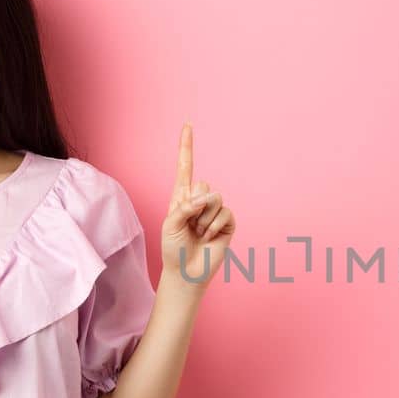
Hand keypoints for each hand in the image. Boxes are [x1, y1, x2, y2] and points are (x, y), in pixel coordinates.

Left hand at [160, 123, 234, 292]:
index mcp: (181, 196)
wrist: (186, 272)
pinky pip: (225, 212)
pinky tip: (209, 238)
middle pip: (204, 185)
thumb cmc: (174, 248)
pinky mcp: (227, 222)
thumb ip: (186, 206)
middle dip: (195, 206)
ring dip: (204, 219)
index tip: (188, 125)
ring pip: (215, 198)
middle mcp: (199, 200)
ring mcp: (214, 211)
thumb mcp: (171, 223)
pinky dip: (215, 226)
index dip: (187, 146)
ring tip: (199, 233)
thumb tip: (208, 198)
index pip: (185, 167)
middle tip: (189, 225)